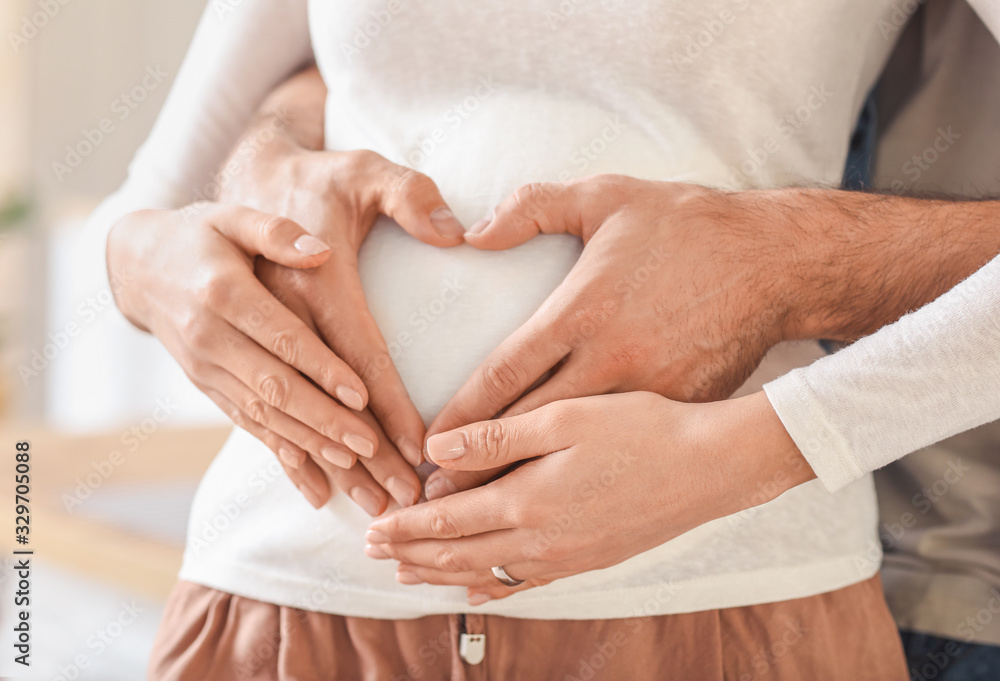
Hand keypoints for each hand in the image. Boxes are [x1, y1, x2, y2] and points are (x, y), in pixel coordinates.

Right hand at [108, 203, 375, 507]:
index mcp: (224, 293)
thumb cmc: (201, 234)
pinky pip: (248, 426)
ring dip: (309, 445)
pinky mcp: (208, 387)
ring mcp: (206, 369)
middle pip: (275, 387)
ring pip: (263, 416)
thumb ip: (276, 232)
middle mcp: (211, 338)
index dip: (322, 368)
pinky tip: (315, 482)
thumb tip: (320, 253)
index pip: (282, 337)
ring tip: (355, 466)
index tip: (362, 395)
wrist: (139, 266)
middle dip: (325, 421)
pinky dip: (283, 454)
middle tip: (372, 447)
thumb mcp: (234, 217)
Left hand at [366, 391, 813, 602]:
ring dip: (441, 575)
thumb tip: (435, 451)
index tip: (373, 527)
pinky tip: (478, 593)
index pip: (447, 521)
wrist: (710, 468)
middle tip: (374, 554)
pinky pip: (526, 585)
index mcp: (528, 500)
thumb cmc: (642, 430)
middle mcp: (541, 540)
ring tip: (409, 576)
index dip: (406, 525)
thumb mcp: (564, 417)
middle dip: (412, 554)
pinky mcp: (589, 560)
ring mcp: (566, 557)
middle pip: (458, 554)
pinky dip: (491, 589)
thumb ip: (496, 437)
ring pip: (485, 574)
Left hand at [423, 176, 793, 498]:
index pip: (504, 372)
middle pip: (528, 426)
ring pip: (574, 451)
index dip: (460, 415)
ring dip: (523, 483)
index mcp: (583, 310)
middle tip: (436, 495)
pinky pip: (622, 449)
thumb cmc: (687, 224)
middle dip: (479, 465)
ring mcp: (648, 391)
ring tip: (480, 516)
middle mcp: (611, 359)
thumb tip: (472, 234)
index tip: (429, 446)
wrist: (776, 262)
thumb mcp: (605, 196)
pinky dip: (583, 478)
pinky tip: (554, 500)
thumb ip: (531, 208)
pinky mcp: (679, 406)